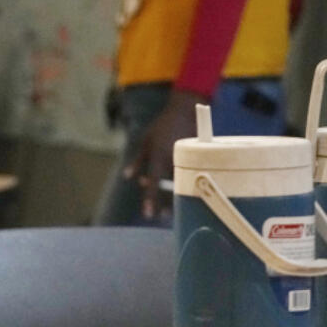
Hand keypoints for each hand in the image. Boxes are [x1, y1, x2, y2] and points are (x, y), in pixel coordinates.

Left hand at [125, 89, 205, 219]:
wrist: (186, 110)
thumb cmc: (162, 126)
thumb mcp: (145, 141)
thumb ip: (137, 161)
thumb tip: (128, 178)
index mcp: (158, 156)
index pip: (153, 181)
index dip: (150, 199)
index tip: (148, 214)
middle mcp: (172, 159)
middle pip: (170, 187)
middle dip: (167, 203)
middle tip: (163, 216)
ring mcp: (187, 158)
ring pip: (182, 183)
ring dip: (178, 198)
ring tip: (173, 211)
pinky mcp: (197, 156)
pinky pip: (192, 174)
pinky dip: (187, 185)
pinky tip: (186, 194)